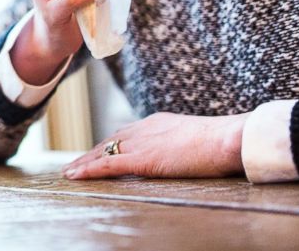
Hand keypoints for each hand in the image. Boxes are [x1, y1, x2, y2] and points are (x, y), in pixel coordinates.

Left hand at [63, 112, 248, 179]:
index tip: (98, 151)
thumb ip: (184, 144)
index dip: (110, 144)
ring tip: (69, 173)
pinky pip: (109, 165)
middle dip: (92, 153)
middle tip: (75, 164)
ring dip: (85, 163)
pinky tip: (76, 176)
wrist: (229, 138)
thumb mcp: (199, 138)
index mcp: (158, 122)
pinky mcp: (143, 159)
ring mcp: (142, 143)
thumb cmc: (225, 141)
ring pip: (104, 152)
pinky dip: (90, 170)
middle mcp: (144, 129)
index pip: (127, 134)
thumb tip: (186, 152)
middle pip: (110, 141)